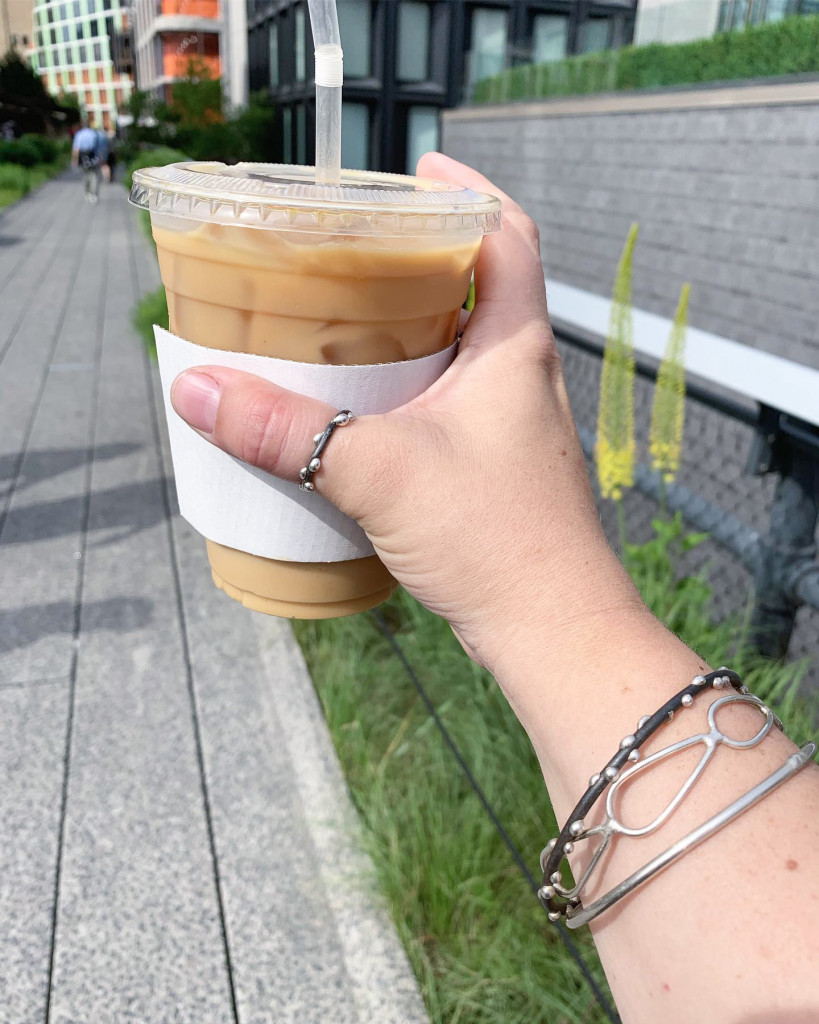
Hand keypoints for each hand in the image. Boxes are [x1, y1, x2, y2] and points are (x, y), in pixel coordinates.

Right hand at [170, 154, 637, 674]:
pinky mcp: (493, 469)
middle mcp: (521, 377)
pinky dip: (405, 391)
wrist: (553, 631)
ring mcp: (511, 426)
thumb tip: (195, 389)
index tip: (416, 170)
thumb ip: (284, 431)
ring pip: (458, 352)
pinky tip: (360, 413)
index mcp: (514, 348)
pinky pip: (447, 405)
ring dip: (409, 330)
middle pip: (478, 289)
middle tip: (354, 250)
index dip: (468, 191)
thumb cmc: (494, 540)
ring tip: (342, 323)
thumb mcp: (377, 472)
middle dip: (420, 260)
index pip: (508, 237)